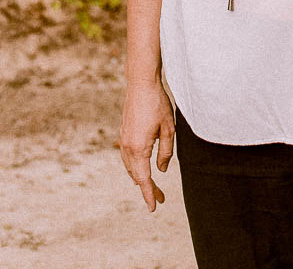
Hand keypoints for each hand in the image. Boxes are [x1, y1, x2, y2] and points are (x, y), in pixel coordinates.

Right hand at [119, 82, 174, 211]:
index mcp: (138, 148)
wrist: (141, 84)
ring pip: (130, 167)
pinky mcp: (124, 133)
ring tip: (152, 187)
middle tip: (160, 198)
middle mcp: (127, 147)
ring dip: (140, 178)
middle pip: (136, 175)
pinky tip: (140, 169)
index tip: (154, 207)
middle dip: (148, 188)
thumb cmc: (157, 104)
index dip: (149, 194)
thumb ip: (166, 151)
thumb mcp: (168, 128)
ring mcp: (123, 140)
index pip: (144, 179)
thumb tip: (162, 169)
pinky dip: (134, 167)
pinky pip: (127, 157)